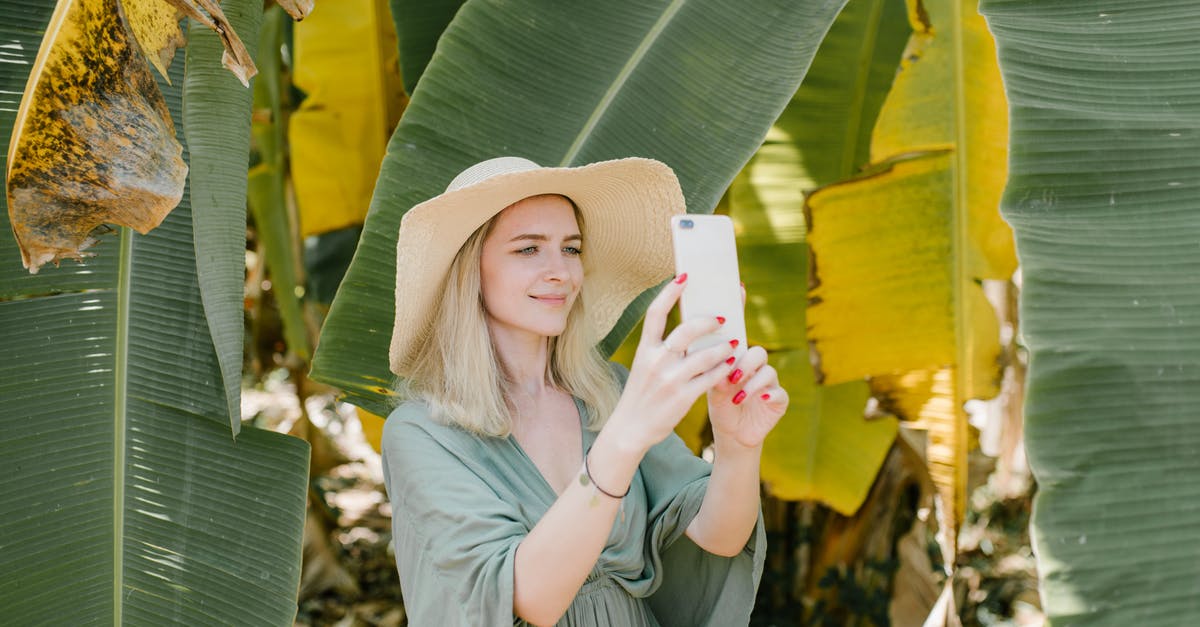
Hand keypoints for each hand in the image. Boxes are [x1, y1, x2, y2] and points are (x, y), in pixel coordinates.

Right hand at [609, 274, 734, 450]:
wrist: (630, 429)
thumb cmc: (641, 395)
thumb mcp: (644, 367)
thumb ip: (662, 350)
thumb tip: (691, 330)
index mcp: (644, 350)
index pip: (656, 313)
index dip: (670, 292)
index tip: (684, 276)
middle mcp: (655, 361)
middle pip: (686, 331)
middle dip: (708, 322)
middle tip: (722, 319)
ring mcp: (670, 380)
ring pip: (704, 355)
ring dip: (723, 348)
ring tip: (732, 345)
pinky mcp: (683, 397)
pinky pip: (710, 378)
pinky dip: (723, 370)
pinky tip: (730, 366)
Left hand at [707, 345, 787, 449]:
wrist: (732, 435)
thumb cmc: (722, 409)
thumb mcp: (715, 397)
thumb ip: (717, 383)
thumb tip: (720, 373)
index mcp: (741, 365)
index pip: (742, 346)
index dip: (735, 349)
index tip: (724, 358)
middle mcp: (757, 371)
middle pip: (759, 354)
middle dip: (747, 363)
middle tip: (734, 378)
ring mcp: (770, 385)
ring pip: (769, 372)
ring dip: (753, 384)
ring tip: (738, 399)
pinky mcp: (779, 402)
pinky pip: (780, 393)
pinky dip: (771, 395)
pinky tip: (761, 399)